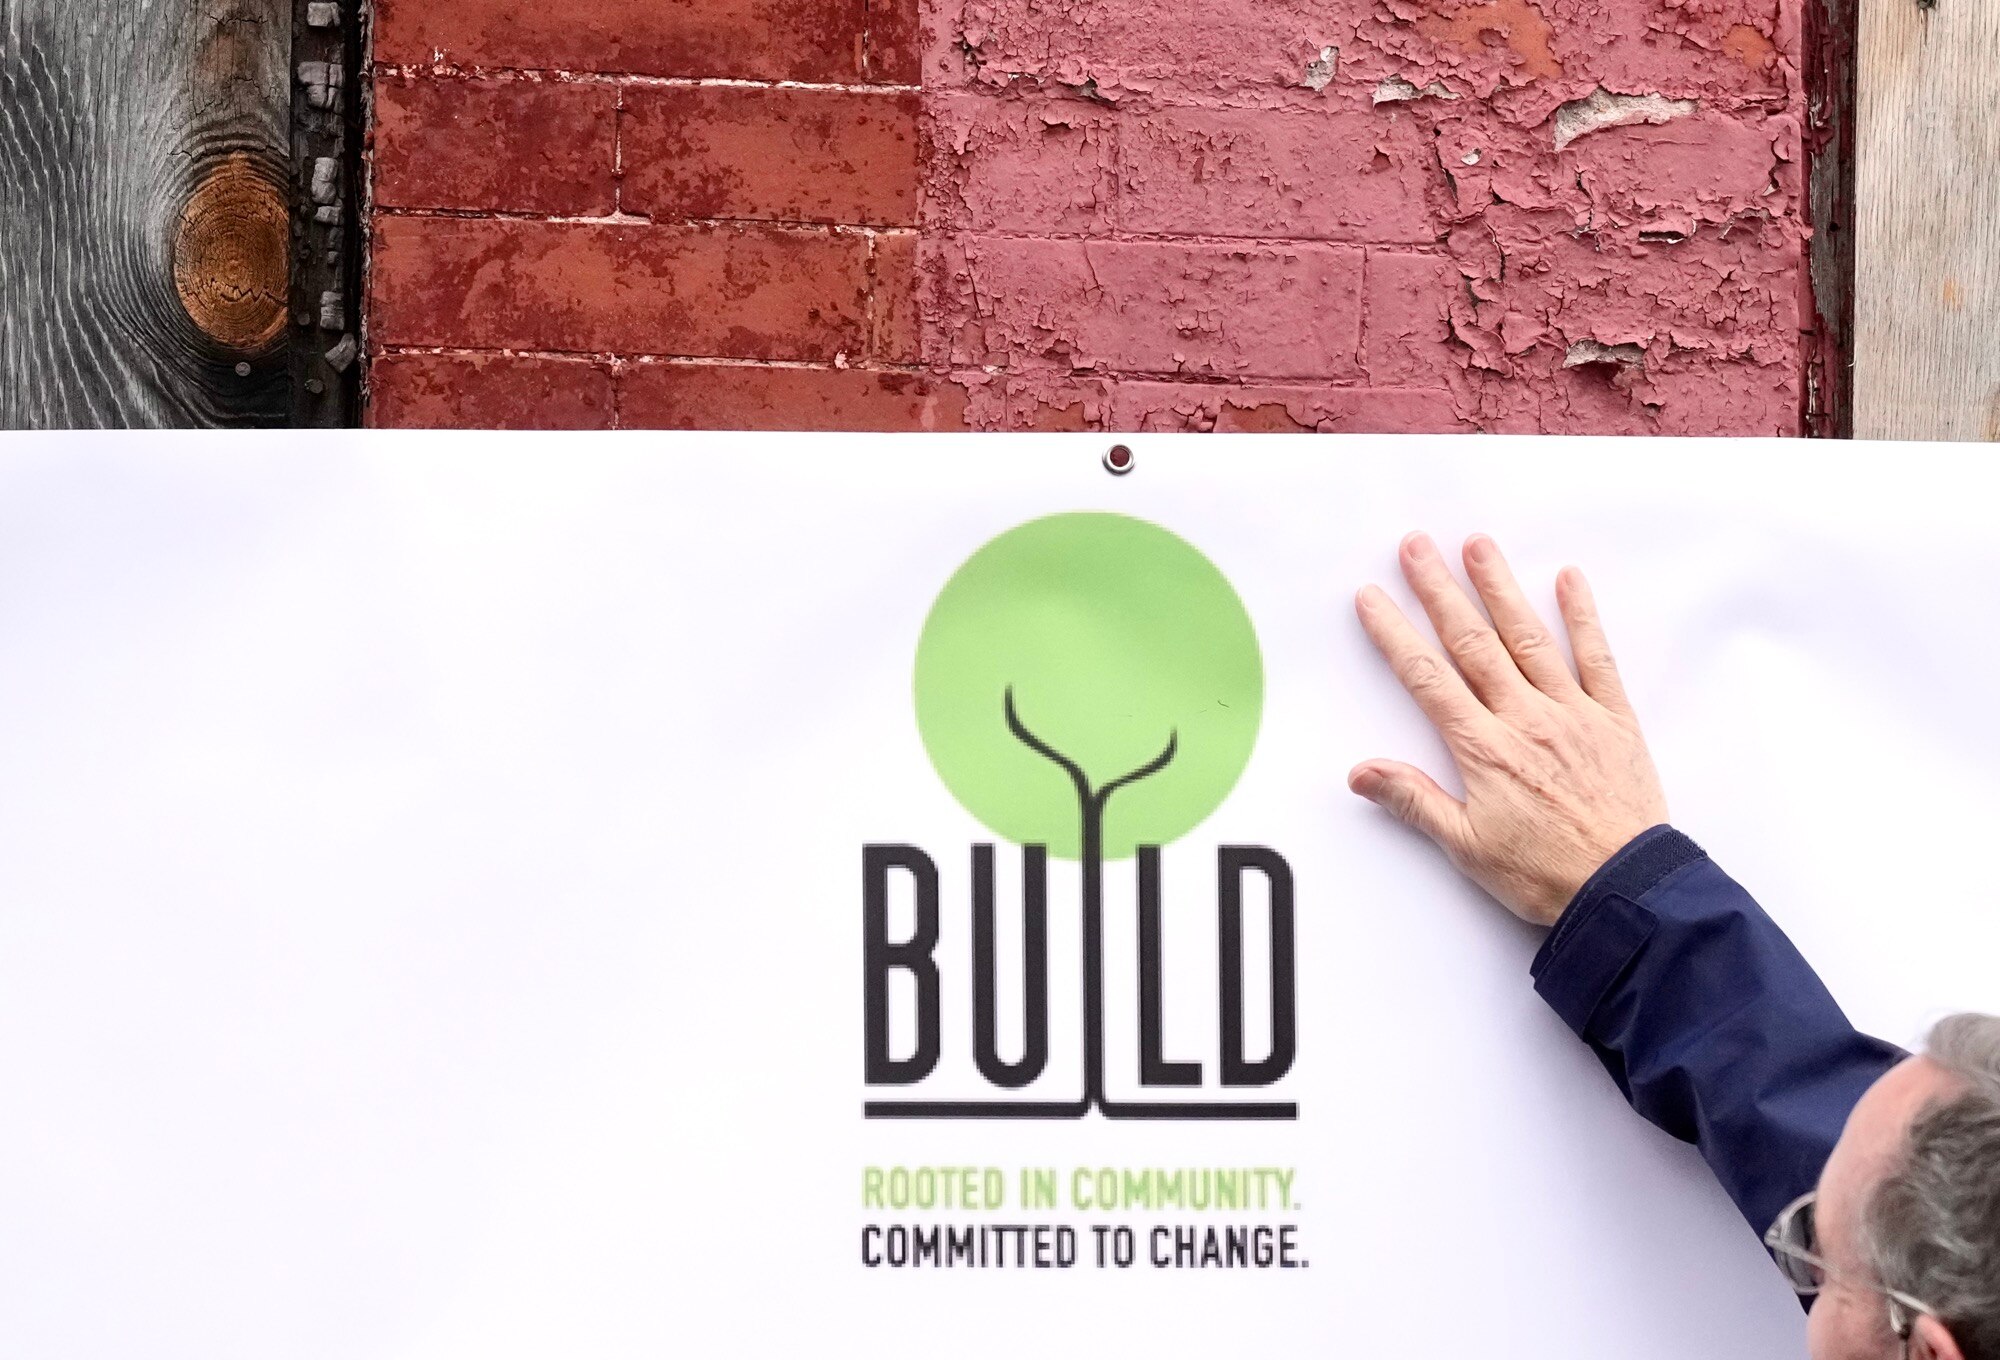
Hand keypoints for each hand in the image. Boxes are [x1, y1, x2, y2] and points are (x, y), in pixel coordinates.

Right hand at [1348, 532, 1668, 926]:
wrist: (1625, 889)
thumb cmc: (1545, 874)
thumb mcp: (1466, 847)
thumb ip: (1414, 800)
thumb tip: (1361, 771)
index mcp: (1483, 748)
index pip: (1427, 677)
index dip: (1396, 633)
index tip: (1372, 597)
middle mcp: (1524, 717)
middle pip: (1472, 642)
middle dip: (1439, 590)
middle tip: (1417, 546)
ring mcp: (1571, 713)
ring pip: (1528, 637)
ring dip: (1500, 588)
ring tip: (1478, 545)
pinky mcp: (1613, 720)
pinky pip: (1596, 658)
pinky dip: (1583, 616)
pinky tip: (1569, 580)